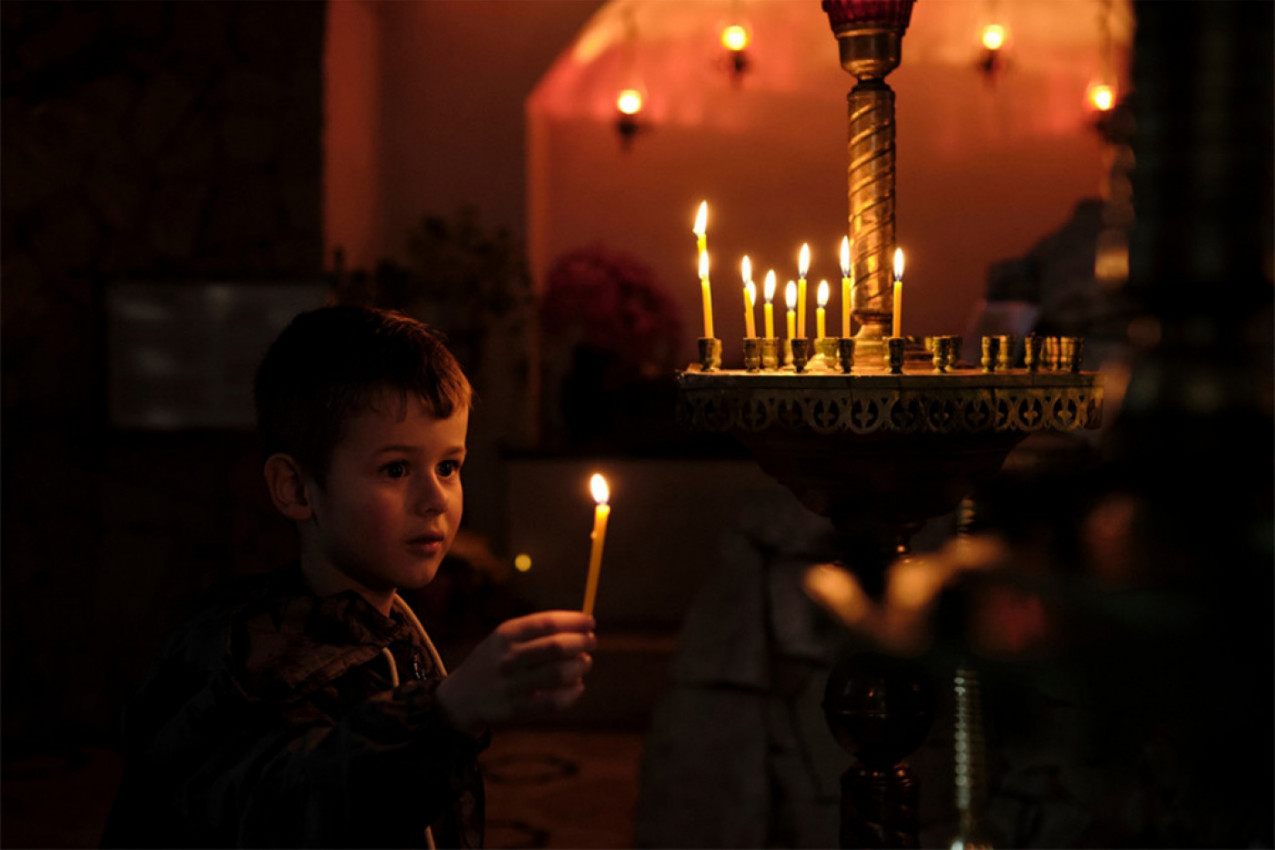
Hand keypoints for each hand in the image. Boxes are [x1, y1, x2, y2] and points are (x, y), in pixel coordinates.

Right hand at [434, 611, 595, 735]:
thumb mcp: (504, 639)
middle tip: (591, 642)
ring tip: (584, 663)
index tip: (590, 622)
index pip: (546, 622)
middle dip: (581, 642)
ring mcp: (510, 685)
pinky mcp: (515, 710)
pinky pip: (553, 702)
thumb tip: (581, 627)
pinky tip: (577, 686)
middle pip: (555, 647)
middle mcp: (507, 658)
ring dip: (580, 666)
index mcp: (505, 635)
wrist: (460, 699)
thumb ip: (537, 632)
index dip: (574, 621)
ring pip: (558, 674)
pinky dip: (572, 693)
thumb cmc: (494, 662)